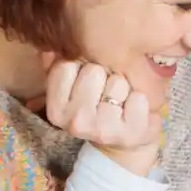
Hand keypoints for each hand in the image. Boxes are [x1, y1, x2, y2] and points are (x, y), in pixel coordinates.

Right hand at [41, 56, 166, 175]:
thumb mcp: (73, 89)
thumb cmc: (98, 108)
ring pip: (118, 82)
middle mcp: (75, 121)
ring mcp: (102, 129)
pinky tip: (135, 110)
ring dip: (124, 87)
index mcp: (56, 109)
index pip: (66, 64)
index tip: (87, 81)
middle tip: (105, 93)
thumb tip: (49, 46)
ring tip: (121, 101)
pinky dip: (141, 99)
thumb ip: (59, 65)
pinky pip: (139, 97)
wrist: (124, 144)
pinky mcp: (130, 133)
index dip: (81, 66)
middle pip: (94, 70)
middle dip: (104, 75)